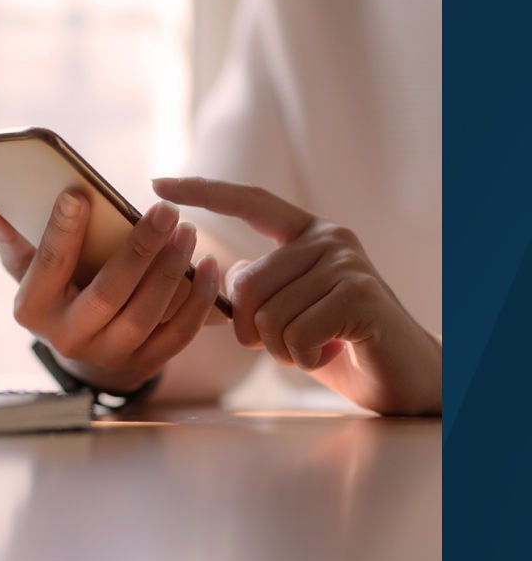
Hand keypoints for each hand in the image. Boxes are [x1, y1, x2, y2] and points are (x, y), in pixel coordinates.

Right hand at [0, 190, 221, 394]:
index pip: (49, 266)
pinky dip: (197, 301)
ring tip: (188, 231)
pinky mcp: (145, 362)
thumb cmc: (56, 292)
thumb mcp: (27, 269)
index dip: (62, 231)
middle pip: (107, 293)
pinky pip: (178, 333)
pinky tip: (209, 266)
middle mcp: (67, 338)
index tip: (79, 193)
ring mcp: (108, 355)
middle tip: (165, 211)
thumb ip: (11, 237)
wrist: (84, 350)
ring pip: (145, 313)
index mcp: (32, 309)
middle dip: (138, 250)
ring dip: (171, 270)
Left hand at [152, 177, 440, 414]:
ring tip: (316, 346)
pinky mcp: (359, 294)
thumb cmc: (337, 344)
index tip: (159, 183)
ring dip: (281, 349)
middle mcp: (328, 238)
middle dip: (252, 330)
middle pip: (244, 284)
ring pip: (267, 315)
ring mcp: (347, 263)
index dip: (204, 192)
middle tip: (289, 343)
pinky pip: (293, 335)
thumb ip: (258, 288)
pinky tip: (331, 352)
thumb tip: (225, 272)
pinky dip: (302, 357)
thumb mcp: (287, 311)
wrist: (402, 377)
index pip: (249, 202)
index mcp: (307, 234)